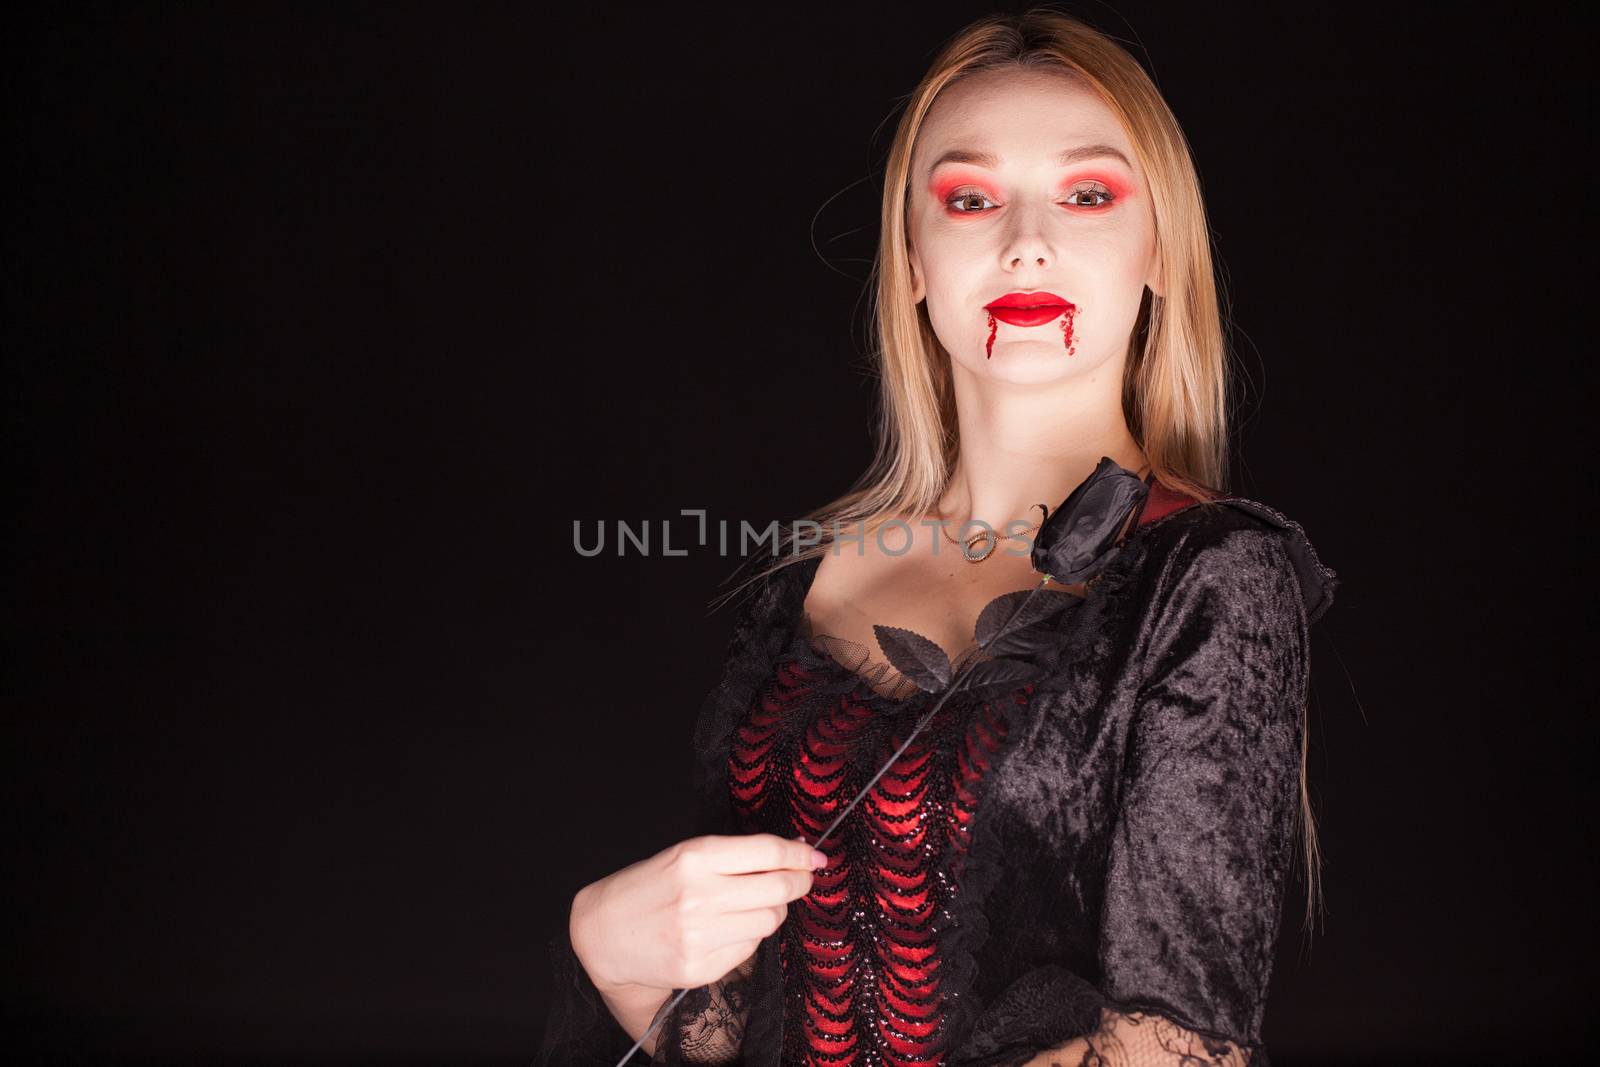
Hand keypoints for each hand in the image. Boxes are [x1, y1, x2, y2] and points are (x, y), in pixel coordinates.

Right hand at [570, 833, 826, 993]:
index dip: (801, 855)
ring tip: (753, 905)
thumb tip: (793, 853)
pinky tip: (729, 929)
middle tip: (800, 880)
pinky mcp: (699, 967)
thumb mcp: (684, 855)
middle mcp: (700, 895)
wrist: (603, 932)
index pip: (770, 853)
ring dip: (773, 912)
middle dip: (798, 883)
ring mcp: (700, 935)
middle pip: (779, 889)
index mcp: (696, 856)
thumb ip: (735, 855)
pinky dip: (748, 937)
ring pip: (769, 921)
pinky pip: (749, 949)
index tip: (814, 857)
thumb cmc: (649, 887)